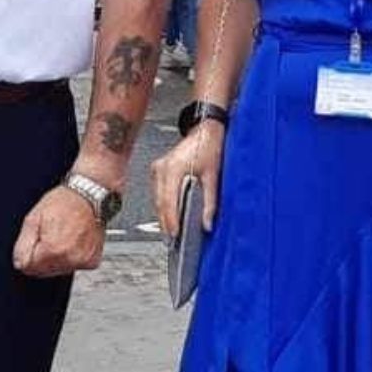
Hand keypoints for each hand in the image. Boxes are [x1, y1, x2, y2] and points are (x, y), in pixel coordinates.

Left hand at [14, 186, 105, 277]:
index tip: (36, 239)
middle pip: (43, 271)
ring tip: (62, 236)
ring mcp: (83, 261)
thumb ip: (22, 245)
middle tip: (50, 234)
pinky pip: (73, 266)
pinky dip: (70, 256)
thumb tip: (19, 263)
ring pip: (58, 270)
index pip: (29, 267)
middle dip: (42, 256)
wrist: (88, 195)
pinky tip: (73, 241)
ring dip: (56, 257)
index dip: (29, 252)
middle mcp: (70, 258)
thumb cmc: (64, 202)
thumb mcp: (33, 218)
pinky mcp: (91, 260)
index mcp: (53, 250)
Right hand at [151, 124, 224, 238]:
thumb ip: (210, 202)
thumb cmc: (210, 146)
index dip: (171, 221)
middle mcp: (162, 168)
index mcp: (174, 168)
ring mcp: (158, 168)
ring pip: (157, 199)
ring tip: (173, 232)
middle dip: (166, 223)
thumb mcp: (214, 175)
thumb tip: (207, 224)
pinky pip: (159, 192)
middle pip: (161, 203)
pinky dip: (164, 205)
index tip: (176, 235)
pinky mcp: (158, 169)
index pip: (168, 201)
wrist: (206, 130)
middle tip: (173, 241)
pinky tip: (171, 215)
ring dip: (164, 215)